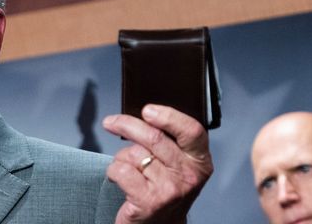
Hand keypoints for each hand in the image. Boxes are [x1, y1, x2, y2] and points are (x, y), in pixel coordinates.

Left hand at [102, 104, 212, 223]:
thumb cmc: (164, 189)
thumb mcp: (177, 165)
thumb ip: (170, 142)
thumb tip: (144, 115)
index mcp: (200, 161)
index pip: (191, 131)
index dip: (169, 116)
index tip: (147, 110)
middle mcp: (189, 176)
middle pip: (154, 138)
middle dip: (127, 125)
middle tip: (111, 122)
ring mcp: (170, 189)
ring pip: (134, 154)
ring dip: (122, 157)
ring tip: (128, 169)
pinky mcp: (150, 201)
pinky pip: (121, 170)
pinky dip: (114, 171)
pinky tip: (120, 179)